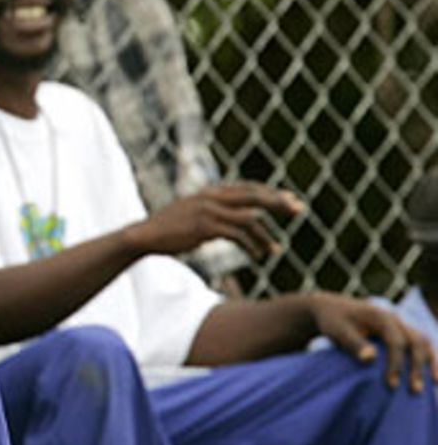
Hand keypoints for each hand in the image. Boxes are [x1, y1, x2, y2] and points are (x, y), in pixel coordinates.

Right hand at [129, 182, 304, 260]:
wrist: (145, 235)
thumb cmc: (169, 229)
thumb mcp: (194, 214)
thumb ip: (215, 212)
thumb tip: (235, 220)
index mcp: (211, 191)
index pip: (249, 188)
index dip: (271, 194)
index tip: (290, 200)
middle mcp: (212, 197)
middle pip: (255, 196)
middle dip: (279, 203)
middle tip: (299, 210)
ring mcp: (209, 211)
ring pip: (249, 219)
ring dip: (265, 235)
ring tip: (275, 250)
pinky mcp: (205, 227)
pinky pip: (237, 235)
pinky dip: (250, 245)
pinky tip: (257, 255)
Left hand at [309, 292, 435, 392]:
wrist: (331, 308)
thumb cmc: (333, 321)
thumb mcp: (338, 330)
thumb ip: (353, 343)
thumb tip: (371, 359)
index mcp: (381, 317)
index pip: (396, 342)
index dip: (396, 364)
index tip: (391, 385)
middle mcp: (395, 319)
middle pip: (416, 342)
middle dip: (417, 366)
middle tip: (414, 390)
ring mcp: (400, 324)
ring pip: (423, 342)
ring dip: (429, 362)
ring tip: (434, 384)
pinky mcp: (400, 331)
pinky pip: (420, 344)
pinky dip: (427, 358)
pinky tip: (432, 377)